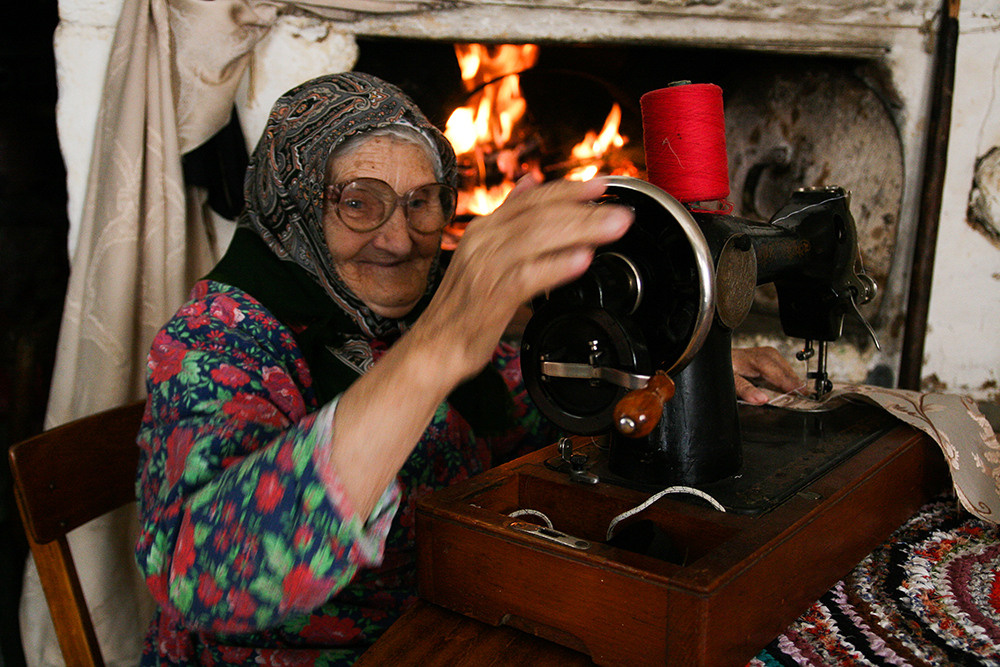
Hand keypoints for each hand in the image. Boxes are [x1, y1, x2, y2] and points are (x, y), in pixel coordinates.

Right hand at [420, 175, 633, 381]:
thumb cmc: (463, 307)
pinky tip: (581, 261)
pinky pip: (527, 276)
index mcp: (485, 229)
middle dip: (585, 209)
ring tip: (613, 229)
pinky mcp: (490, 297)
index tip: (604, 184)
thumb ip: (509, 218)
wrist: (433, 348)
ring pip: (536, 238)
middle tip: (622, 211)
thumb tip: (530, 183)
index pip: (533, 199)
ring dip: (580, 230)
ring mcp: (485, 268)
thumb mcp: (484, 253)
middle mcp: (483, 242)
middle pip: (540, 214)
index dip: (570, 189)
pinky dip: (556, 266)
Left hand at [731, 346, 802, 404]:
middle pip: (787, 372)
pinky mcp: (771, 357)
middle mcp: (767, 355)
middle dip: (796, 385)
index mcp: (759, 359)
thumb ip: (745, 390)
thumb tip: (761, 399)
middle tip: (806, 399)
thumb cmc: (725, 366)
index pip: (780, 375)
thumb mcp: (731, 379)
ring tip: (802, 395)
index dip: (792, 387)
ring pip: (788, 370)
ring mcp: (770, 355)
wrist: (719, 356)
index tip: (801, 397)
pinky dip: (788, 378)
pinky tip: (791, 387)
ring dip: (794, 382)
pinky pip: (784, 369)